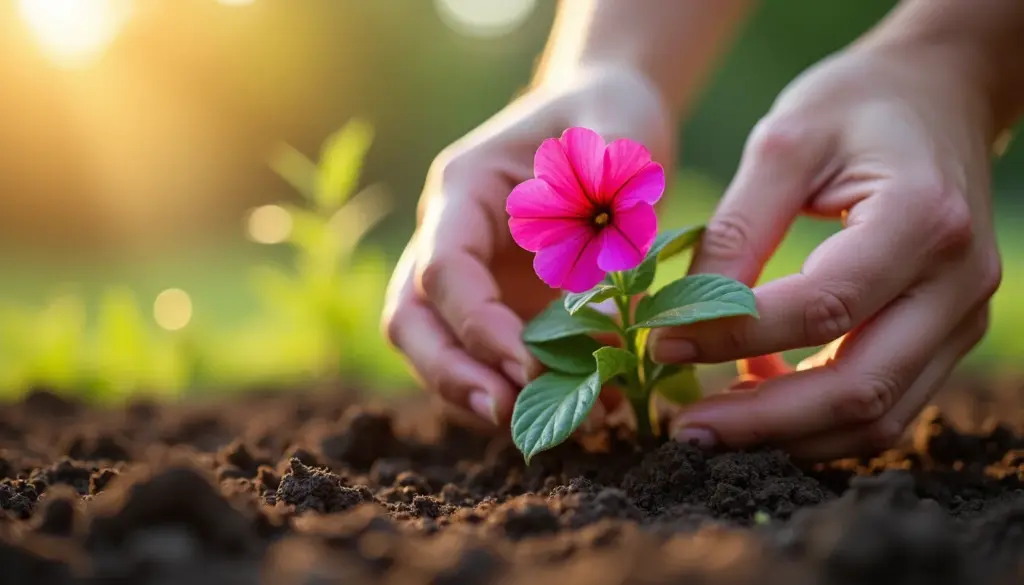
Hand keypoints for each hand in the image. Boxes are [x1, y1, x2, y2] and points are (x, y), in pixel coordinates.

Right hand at [382, 66, 673, 429]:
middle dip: (451, 375)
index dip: (477, 324)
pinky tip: (579, 411)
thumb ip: (611, 220)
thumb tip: (605, 327)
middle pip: (411, 320)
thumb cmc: (610, 122)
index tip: (529, 366)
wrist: (605, 122)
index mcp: (463, 189)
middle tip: (509, 416)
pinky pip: (487, 358)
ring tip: (550, 428)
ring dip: (480, 395)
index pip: (443, 268)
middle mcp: (450, 237)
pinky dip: (520, 390)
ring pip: (438, 348)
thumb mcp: (621, 145)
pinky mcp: (500, 305)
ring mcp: (470, 277)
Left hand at [649, 43, 1002, 458]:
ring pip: (879, 414)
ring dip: (789, 434)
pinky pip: (887, 402)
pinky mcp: (947, 333)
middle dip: (763, 422)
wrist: (939, 94)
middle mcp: (958, 281)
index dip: (734, 336)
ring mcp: (962, 316)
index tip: (662, 344)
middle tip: (683, 431)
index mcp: (922, 219)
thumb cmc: (856, 105)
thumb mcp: (785, 141)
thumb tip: (684, 316)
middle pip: (861, 387)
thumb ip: (738, 228)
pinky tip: (758, 392)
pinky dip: (819, 417)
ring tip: (713, 427)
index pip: (822, 306)